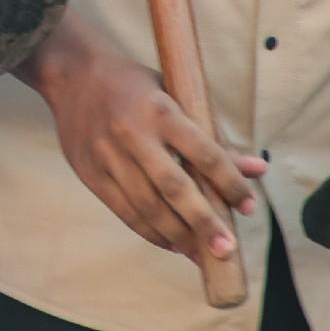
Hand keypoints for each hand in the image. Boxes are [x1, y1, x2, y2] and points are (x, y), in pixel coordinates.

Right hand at [26, 19, 265, 264]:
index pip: (204, 153)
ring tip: (202, 255)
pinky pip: (124, 211)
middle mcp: (132, 134)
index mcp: (160, 110)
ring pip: (147, 206)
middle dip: (203, 222)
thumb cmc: (134, 85)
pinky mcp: (89, 173)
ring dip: (178, 236)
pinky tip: (171, 243)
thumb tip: (258, 169)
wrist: (72, 75)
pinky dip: (150, 232)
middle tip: (226, 250)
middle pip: (174, 188)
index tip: (249, 207)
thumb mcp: (176, 96)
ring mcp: (107, 156)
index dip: (230, 183)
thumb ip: (213, 137)